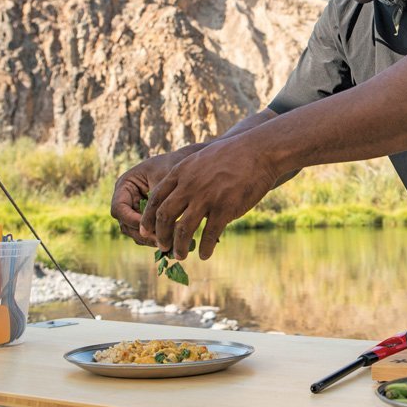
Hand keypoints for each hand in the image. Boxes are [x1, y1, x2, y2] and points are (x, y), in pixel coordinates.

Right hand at [110, 146, 202, 245]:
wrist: (189, 164)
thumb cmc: (176, 167)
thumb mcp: (166, 180)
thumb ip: (159, 202)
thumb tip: (159, 228)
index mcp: (125, 185)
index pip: (119, 209)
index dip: (131, 220)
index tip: (150, 227)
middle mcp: (126, 199)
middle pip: (125, 224)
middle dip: (143, 234)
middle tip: (162, 242)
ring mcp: (135, 210)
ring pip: (136, 232)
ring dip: (151, 240)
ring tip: (170, 244)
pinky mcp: (147, 218)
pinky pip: (148, 233)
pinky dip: (159, 238)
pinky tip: (174, 242)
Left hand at [139, 135, 278, 260]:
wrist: (259, 151)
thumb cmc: (233, 155)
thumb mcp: (201, 159)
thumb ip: (187, 176)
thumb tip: (178, 194)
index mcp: (181, 173)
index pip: (156, 198)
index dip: (148, 217)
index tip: (146, 230)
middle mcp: (190, 186)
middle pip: (165, 216)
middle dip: (160, 235)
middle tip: (162, 246)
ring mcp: (207, 197)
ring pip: (183, 229)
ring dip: (179, 246)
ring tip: (180, 255)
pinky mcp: (225, 208)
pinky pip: (210, 234)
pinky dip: (205, 248)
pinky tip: (205, 255)